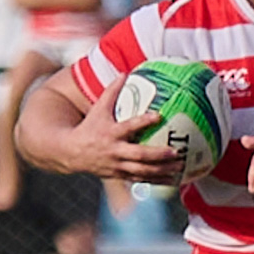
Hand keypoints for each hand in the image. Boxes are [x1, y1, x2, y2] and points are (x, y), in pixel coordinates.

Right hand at [48, 76, 183, 182]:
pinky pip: (142, 180)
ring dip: (163, 170)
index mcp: (111, 133)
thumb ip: (112, 92)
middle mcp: (115, 151)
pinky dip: (158, 181)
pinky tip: (174, 179)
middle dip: (158, 154)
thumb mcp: (98, 108)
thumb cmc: (89, 127)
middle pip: (139, 155)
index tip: (158, 116)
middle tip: (176, 151)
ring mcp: (118, 166)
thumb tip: (125, 73)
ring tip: (181, 166)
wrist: (72, 153)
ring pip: (143, 171)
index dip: (143, 121)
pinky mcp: (120, 176)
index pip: (129, 126)